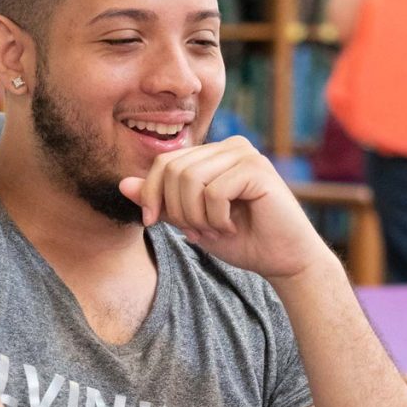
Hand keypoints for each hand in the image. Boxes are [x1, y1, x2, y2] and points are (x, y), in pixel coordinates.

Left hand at [118, 136, 331, 280]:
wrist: (284, 260)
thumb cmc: (242, 240)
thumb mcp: (189, 222)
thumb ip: (161, 202)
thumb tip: (123, 184)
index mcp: (212, 154)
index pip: (164, 162)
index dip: (151, 193)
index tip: (155, 222)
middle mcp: (229, 147)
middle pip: (173, 169)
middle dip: (176, 208)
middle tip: (197, 230)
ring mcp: (245, 154)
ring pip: (190, 179)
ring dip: (195, 215)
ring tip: (214, 229)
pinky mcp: (257, 169)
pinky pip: (214, 191)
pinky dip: (215, 218)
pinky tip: (232, 226)